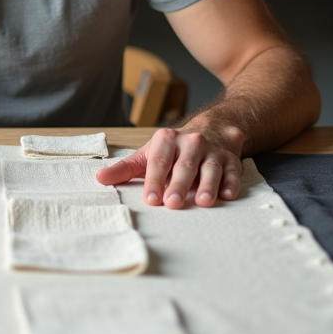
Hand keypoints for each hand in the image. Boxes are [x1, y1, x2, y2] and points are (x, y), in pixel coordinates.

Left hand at [95, 128, 241, 207]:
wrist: (211, 130)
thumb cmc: (173, 150)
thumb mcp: (147, 155)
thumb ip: (125, 169)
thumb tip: (99, 179)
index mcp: (167, 140)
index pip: (158, 161)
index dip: (154, 180)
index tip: (150, 199)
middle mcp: (191, 142)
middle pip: (184, 166)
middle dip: (178, 185)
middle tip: (173, 204)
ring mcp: (213, 150)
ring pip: (210, 167)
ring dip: (208, 184)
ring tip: (203, 202)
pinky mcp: (231, 159)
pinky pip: (233, 170)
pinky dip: (232, 182)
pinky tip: (229, 195)